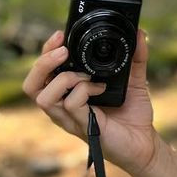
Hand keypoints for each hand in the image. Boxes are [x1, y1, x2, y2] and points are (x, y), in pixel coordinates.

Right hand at [23, 28, 159, 176]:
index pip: (42, 73)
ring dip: (63, 78)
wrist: (145, 142)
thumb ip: (136, 57)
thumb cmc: (133, 114)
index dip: (44, 52)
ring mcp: (70, 118)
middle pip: (31, 85)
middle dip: (42, 63)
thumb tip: (140, 33)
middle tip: (63, 51)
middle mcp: (63, 106)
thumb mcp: (135, 80)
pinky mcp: (83, 126)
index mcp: (68, 93)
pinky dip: (83, 90)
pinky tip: (100, 88)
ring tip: (85, 75)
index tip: (60, 35)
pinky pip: (70, 104)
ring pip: (43, 97)